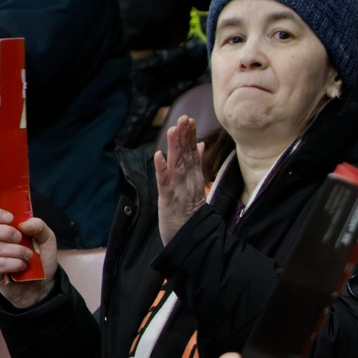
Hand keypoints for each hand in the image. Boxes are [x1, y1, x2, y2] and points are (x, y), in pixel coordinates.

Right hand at [0, 205, 59, 305]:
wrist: (44, 285)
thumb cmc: (41, 259)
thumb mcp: (47, 239)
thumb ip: (39, 227)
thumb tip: (24, 224)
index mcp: (1, 230)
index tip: (11, 218)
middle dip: (5, 232)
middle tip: (20, 238)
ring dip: (16, 250)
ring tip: (29, 256)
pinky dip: (14, 264)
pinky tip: (23, 267)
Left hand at [155, 114, 210, 246]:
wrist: (192, 240)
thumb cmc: (190, 213)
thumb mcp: (196, 187)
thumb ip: (197, 165)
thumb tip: (200, 144)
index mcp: (194, 178)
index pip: (193, 153)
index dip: (190, 136)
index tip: (189, 119)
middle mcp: (189, 181)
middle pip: (187, 155)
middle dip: (184, 136)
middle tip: (184, 117)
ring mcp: (179, 189)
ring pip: (177, 164)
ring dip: (175, 146)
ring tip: (174, 129)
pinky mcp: (168, 199)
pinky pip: (164, 182)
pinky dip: (161, 168)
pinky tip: (157, 155)